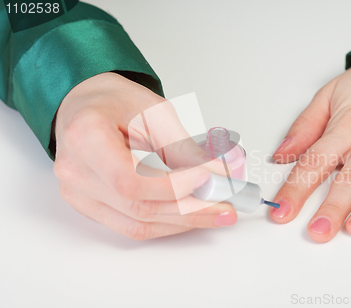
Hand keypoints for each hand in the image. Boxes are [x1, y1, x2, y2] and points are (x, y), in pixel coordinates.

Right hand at [54, 72, 236, 239]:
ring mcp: (77, 193)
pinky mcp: (88, 206)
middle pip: (139, 207)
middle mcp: (75, 171)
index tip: (210, 183)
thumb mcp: (155, 112)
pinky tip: (191, 215)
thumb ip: (185, 147)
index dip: (174, 188)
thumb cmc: (115, 102)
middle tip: (226, 207)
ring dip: (183, 221)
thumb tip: (219, 174)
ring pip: (138, 224)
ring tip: (216, 213)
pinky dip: (166, 222)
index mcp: (86, 137)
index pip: (132, 180)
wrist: (86, 105)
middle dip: (191, 210)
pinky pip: (131, 226)